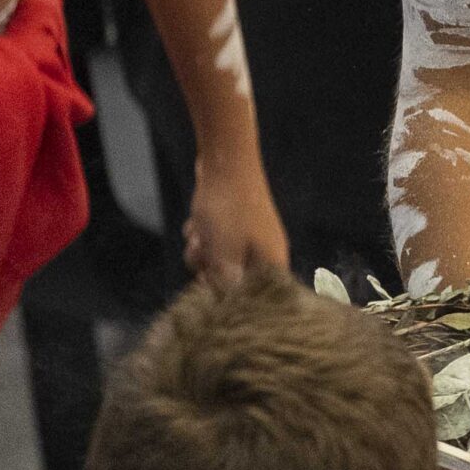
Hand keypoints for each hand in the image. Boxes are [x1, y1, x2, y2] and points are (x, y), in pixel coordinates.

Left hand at [182, 151, 288, 285]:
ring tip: (199, 234)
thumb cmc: (228, 210)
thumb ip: (227, 284)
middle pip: (234, 281)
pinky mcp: (235, 224)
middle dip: (211, 271)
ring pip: (219, 261)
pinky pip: (215, 242)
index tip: (213, 285)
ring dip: (202, 252)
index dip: (233, 297)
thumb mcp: (224, 254)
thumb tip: (226, 308)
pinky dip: (203, 236)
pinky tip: (198, 222)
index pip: (257, 296)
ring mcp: (250, 236)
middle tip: (204, 252)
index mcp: (272, 262)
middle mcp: (265, 251)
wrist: (224, 161)